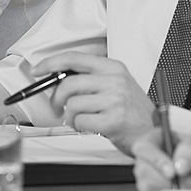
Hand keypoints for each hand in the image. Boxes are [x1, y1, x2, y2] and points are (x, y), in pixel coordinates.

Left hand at [33, 52, 155, 154]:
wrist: (152, 131)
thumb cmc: (130, 110)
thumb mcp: (116, 84)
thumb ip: (90, 77)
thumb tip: (57, 77)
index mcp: (113, 67)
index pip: (74, 58)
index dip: (51, 63)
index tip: (38, 70)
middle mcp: (115, 80)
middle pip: (69, 84)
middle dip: (56, 98)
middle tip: (58, 107)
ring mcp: (115, 100)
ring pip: (73, 104)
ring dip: (72, 116)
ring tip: (84, 119)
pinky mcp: (113, 120)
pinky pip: (80, 121)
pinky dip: (79, 126)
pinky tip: (92, 126)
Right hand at [132, 128, 190, 190]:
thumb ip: (189, 151)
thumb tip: (179, 166)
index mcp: (154, 138)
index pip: (144, 147)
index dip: (156, 160)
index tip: (172, 173)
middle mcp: (146, 157)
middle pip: (143, 170)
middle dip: (165, 180)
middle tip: (185, 182)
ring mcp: (146, 175)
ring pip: (147, 186)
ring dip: (170, 189)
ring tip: (188, 185)